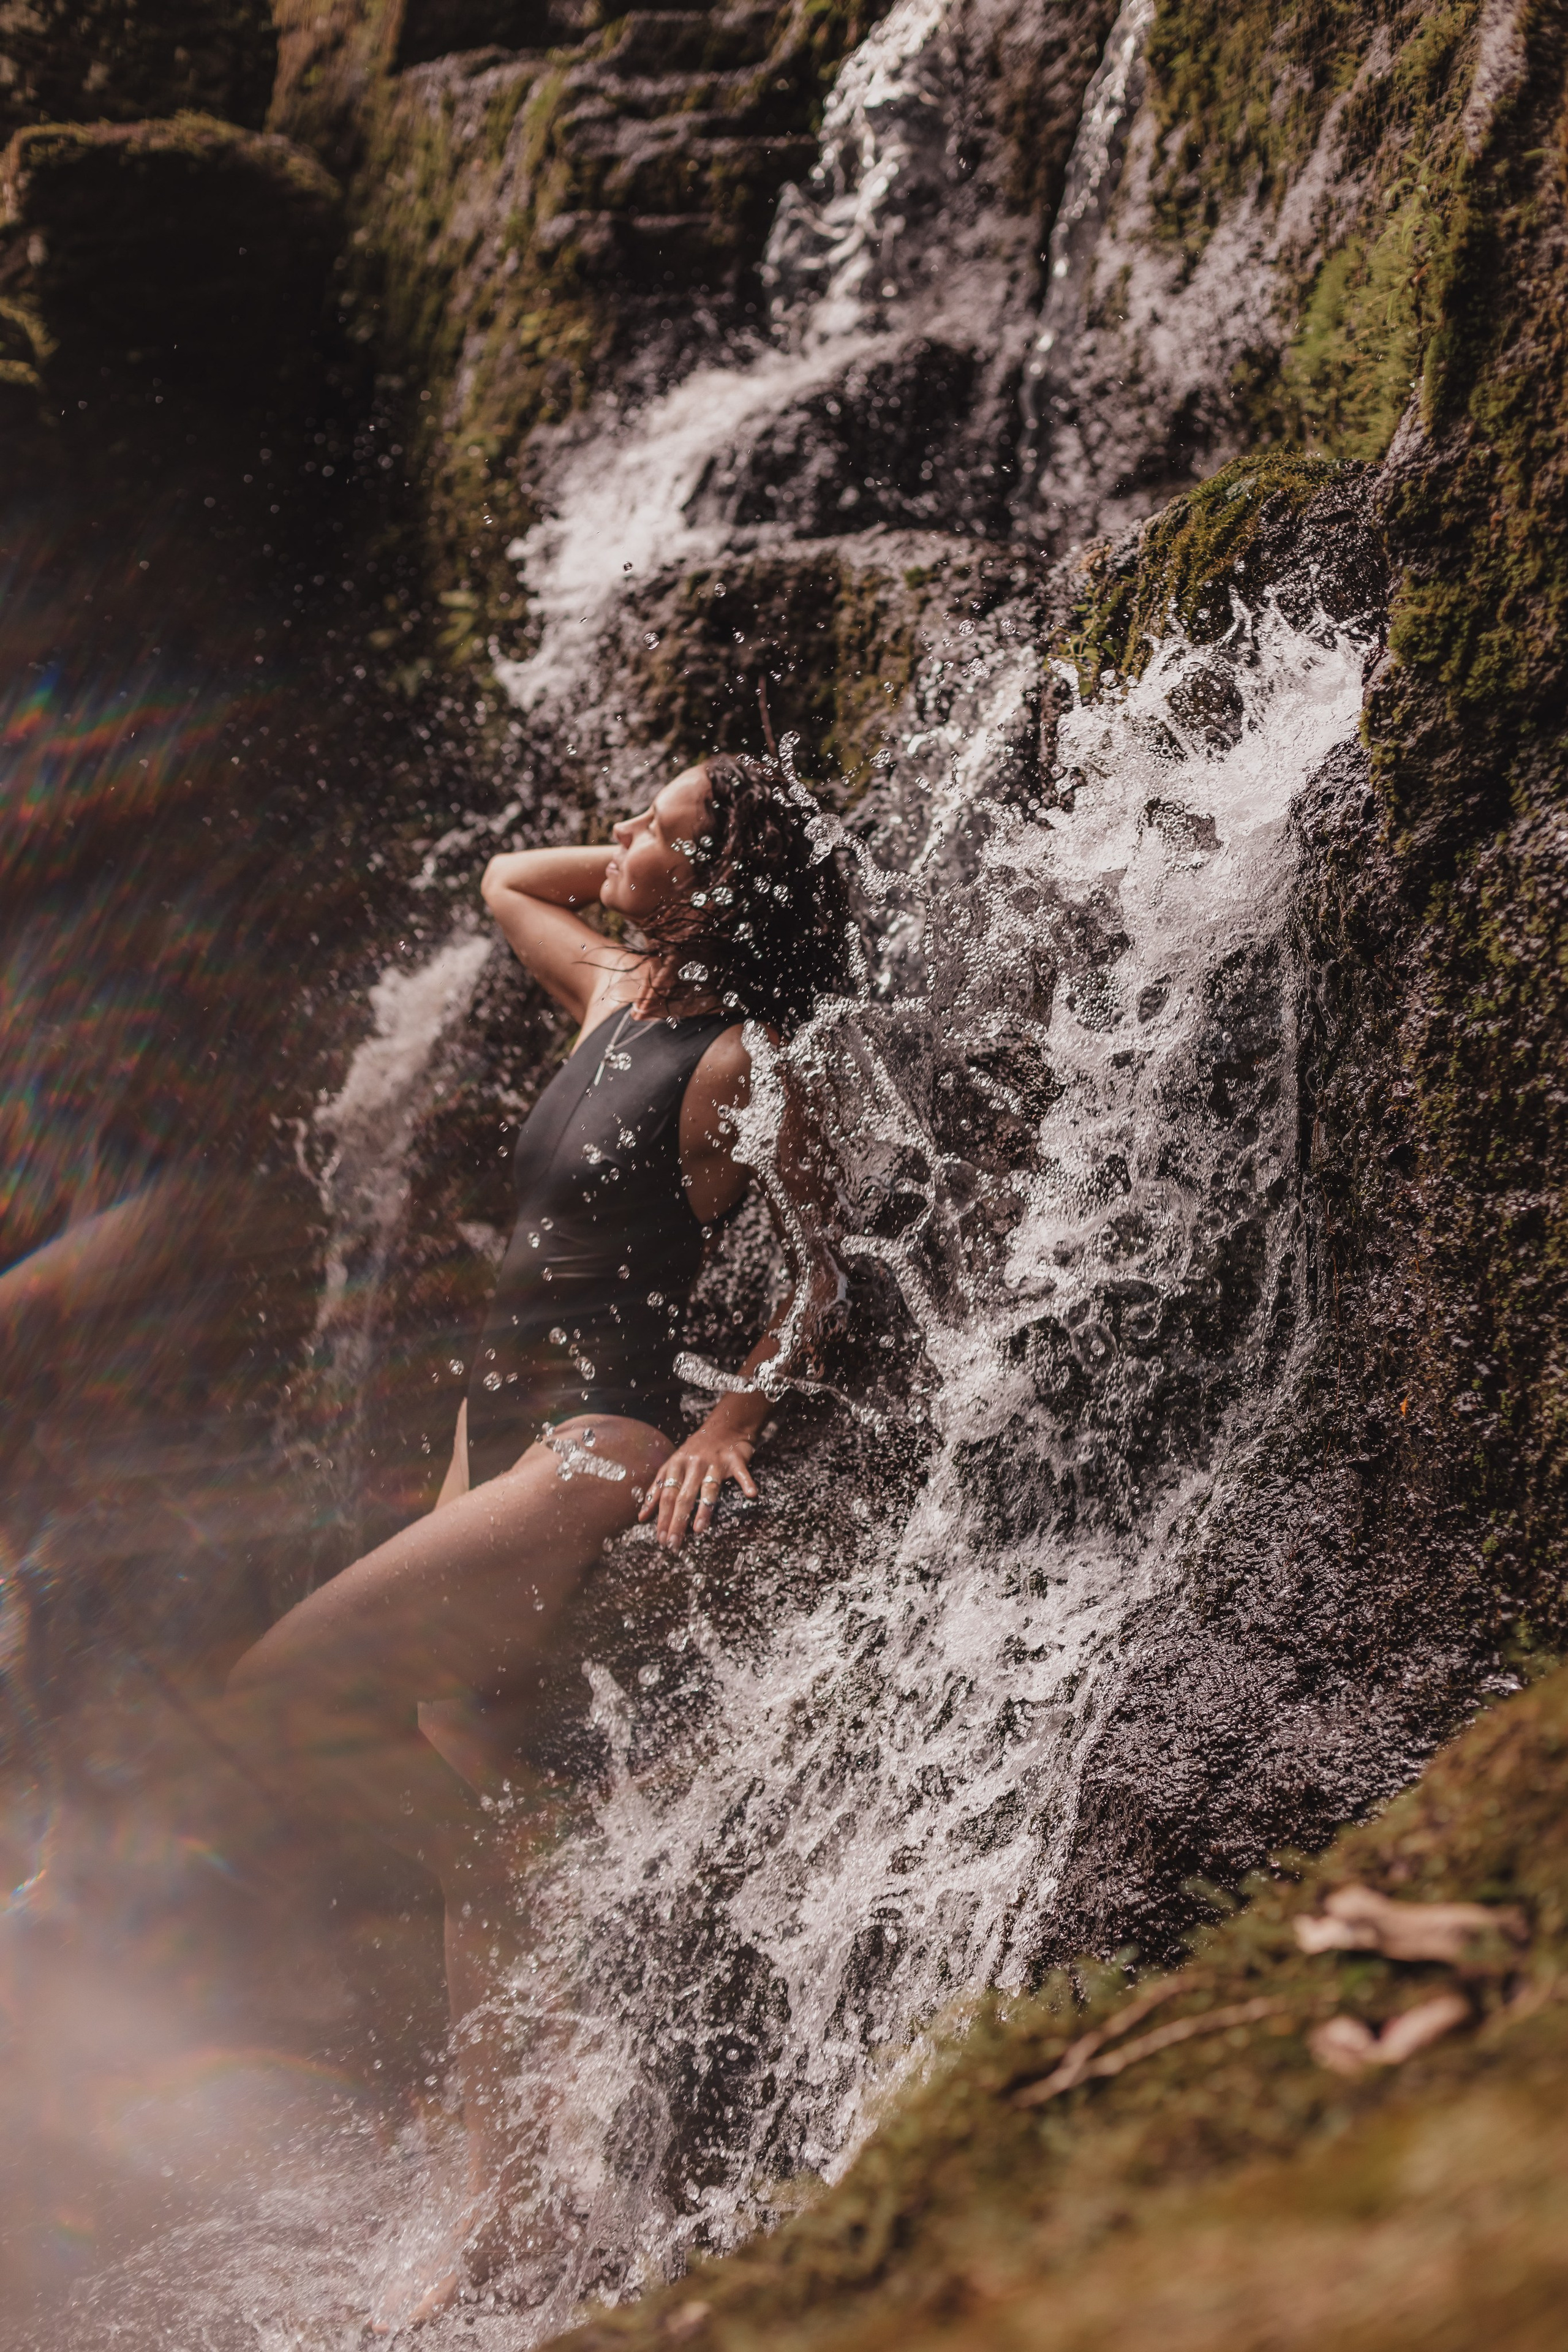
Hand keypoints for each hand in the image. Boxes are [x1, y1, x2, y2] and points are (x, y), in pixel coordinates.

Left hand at [639, 1433, 757, 1550]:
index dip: (662, 1518)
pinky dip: (746, 1482)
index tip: (660, 1539)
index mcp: (676, 1465)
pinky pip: (741, 1473)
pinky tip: (751, 1494)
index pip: (667, 1496)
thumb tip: (642, 1516)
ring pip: (708, 1488)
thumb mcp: (672, 1466)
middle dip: (677, 1521)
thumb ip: (657, 1490)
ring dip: (703, 1509)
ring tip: (698, 1529)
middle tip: (674, 1543)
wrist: (724, 1426)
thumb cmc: (695, 1452)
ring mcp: (715, 1461)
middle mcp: (694, 1464)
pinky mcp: (735, 1459)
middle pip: (683, 1496)